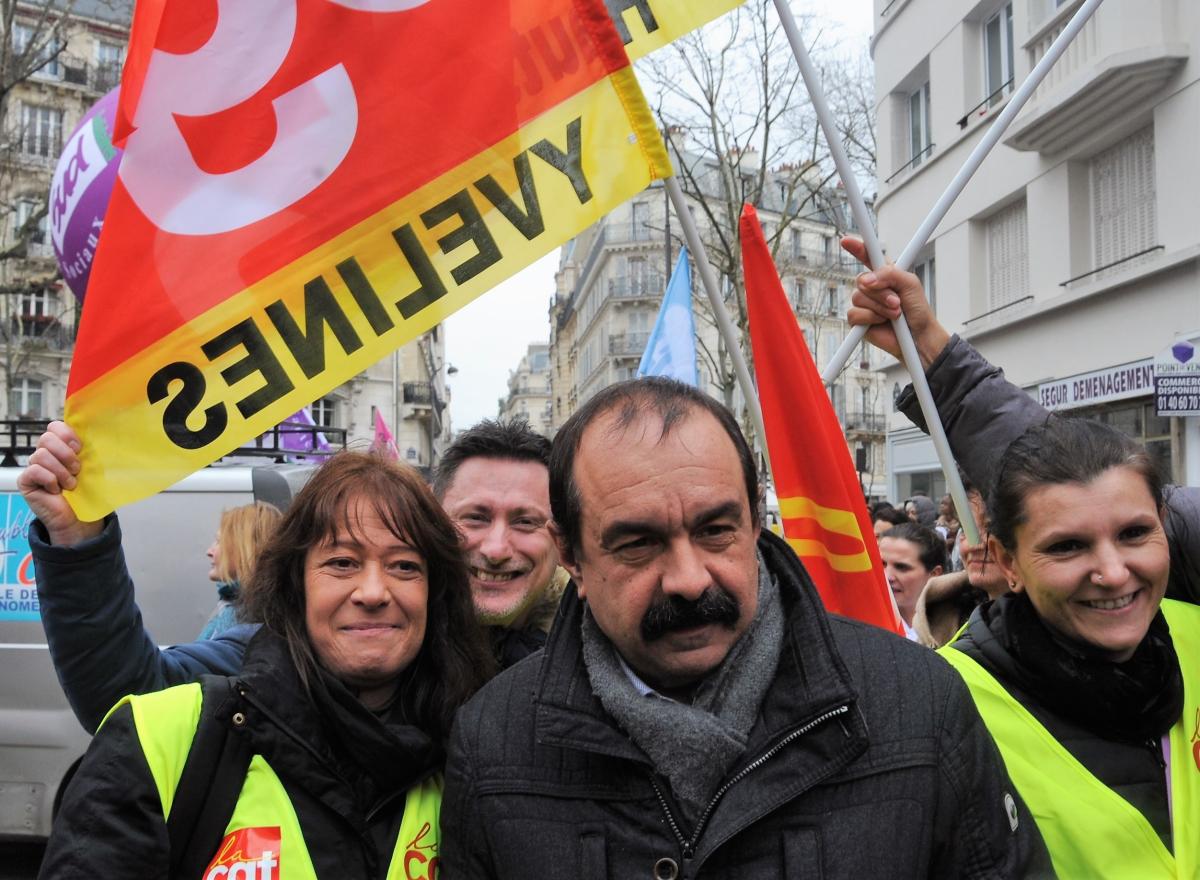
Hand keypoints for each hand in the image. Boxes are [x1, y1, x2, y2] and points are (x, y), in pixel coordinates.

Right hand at [18, 422, 102, 545]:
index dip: (67, 435)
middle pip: (47, 438)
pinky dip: (50, 480)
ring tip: (69, 484)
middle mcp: (44, 454)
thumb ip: (89, 451)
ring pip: (42, 455)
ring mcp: (33, 467)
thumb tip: (95, 434)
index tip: (79, 449)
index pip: (55, 427)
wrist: (79, 517)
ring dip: (61, 472)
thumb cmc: (85, 492)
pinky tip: (55, 490)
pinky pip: (35, 470)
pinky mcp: (25, 480)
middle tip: (76, 470)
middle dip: (66, 454)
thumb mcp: (91, 468)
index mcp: (60, 447)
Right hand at [841, 237, 950, 370]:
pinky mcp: (859, 321)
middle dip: (881, 292)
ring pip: (859, 298)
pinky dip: (870, 318)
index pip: (868, 257)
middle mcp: (872, 287)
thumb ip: (890, 274)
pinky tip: (881, 322)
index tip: (846, 241)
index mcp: (885, 274)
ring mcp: (864, 304)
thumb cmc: (917, 310)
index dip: (857, 248)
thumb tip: (867, 280)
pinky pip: (854, 314)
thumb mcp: (910, 284)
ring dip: (879, 307)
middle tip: (897, 301)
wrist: (918, 336)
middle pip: (862, 280)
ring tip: (894, 314)